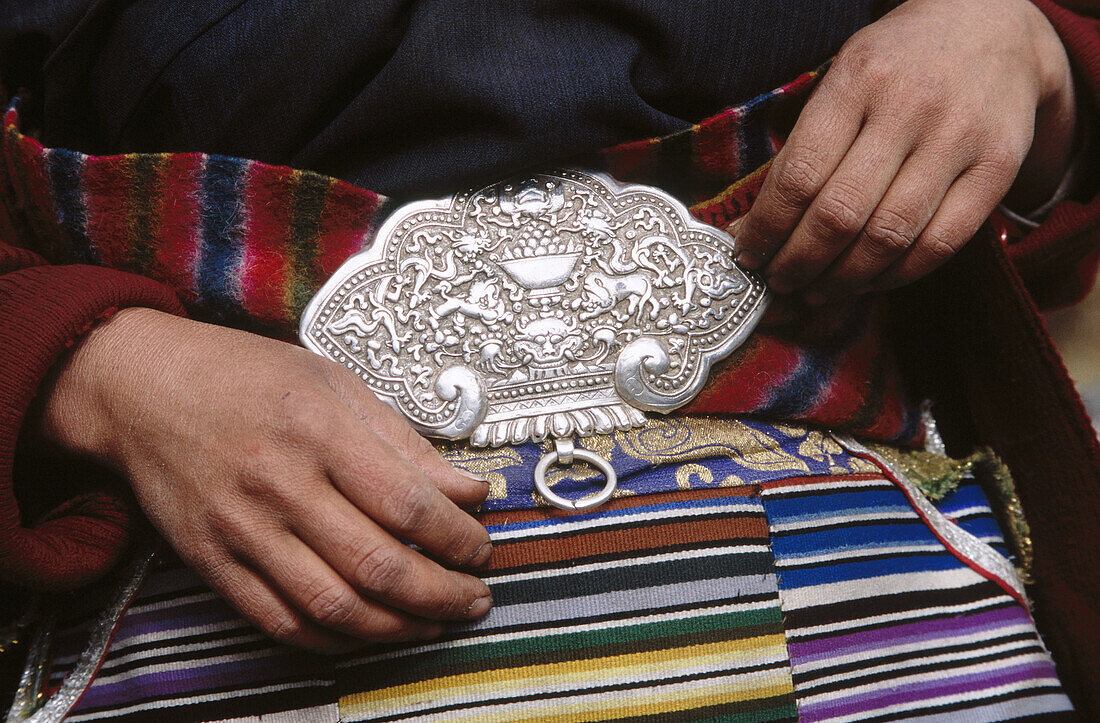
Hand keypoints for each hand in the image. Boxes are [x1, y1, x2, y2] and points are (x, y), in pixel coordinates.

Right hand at [41, 308, 493, 651]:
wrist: (143, 389)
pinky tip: (371, 631)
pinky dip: (336, 640)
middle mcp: (280, 484)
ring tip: (435, 621)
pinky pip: (281, 621)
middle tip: (474, 598)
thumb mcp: (336, 384)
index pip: (409, 505)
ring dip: (398, 628)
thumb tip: (468, 492)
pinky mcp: (213, 563)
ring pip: (335, 607)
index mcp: (319, 430)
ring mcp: (242, 530)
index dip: (458, 538)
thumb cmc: (247, 377)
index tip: (481, 548)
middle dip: (442, 594)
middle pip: (378, 566)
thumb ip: (405, 443)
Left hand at [735, 0, 1077, 303]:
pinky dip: (896, 275)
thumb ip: (805, 145)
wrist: (994, 26)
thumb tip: (757, 228)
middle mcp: (911, 107)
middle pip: (840, 214)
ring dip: (842, 279)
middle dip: (799, 262)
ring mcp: (960, 138)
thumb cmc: (899, 63)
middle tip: (779, 282)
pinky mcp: (998, 168)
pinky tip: (868, 281)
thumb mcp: (843, 78)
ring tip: (815, 290)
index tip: (749, 255)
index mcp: (858, 79)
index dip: (767, 229)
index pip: (798, 176)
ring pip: (889, 237)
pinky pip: (940, 243)